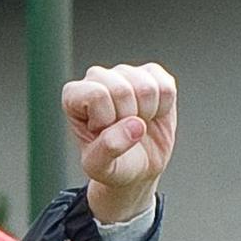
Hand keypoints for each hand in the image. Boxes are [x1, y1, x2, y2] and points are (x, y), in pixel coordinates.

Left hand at [64, 63, 176, 227]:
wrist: (137, 167)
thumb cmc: (111, 164)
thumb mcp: (99, 167)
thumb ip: (107, 149)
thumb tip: (135, 125)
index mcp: (74, 95)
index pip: (97, 95)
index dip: (107, 120)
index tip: (103, 133)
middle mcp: (97, 77)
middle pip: (123, 90)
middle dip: (128, 119)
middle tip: (122, 130)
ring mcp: (125, 73)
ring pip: (148, 88)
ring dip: (147, 114)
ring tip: (135, 124)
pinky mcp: (152, 73)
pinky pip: (167, 88)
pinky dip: (163, 108)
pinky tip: (150, 115)